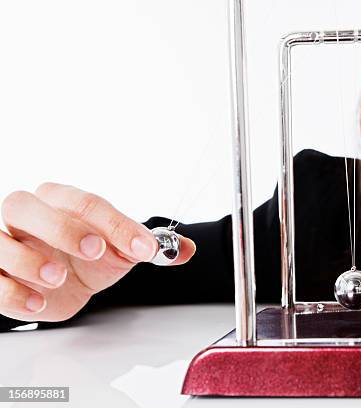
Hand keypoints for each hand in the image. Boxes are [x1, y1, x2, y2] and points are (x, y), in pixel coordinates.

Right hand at [0, 182, 196, 321]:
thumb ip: (149, 247)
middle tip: (95, 250)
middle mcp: (26, 215)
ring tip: (59, 277)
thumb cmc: (86, 258)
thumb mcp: (121, 250)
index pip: (85, 202)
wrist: (62, 283)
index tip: (144, 247)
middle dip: (62, 228)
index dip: (117, 225)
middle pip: (27, 205)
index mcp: (60, 201)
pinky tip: (38, 302)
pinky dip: (11, 292)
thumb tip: (185, 249)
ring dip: (30, 259)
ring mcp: (3, 242)